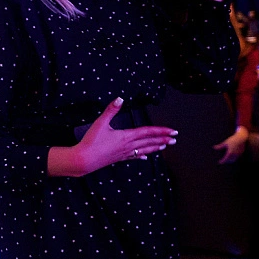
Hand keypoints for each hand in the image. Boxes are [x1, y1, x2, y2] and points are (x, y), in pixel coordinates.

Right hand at [51, 98, 176, 175]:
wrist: (84, 160)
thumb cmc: (91, 142)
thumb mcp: (100, 123)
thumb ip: (110, 110)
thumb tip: (119, 99)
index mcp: (126, 136)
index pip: (147, 132)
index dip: (161, 131)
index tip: (172, 131)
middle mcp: (128, 146)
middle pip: (149, 142)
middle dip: (163, 140)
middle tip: (174, 139)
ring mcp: (124, 153)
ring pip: (144, 150)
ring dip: (155, 148)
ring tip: (165, 146)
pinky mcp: (119, 158)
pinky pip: (134, 157)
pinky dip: (141, 156)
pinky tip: (145, 157)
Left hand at [214, 126, 248, 164]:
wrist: (241, 137)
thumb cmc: (232, 139)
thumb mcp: (225, 143)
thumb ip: (220, 146)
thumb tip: (214, 147)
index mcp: (230, 152)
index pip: (225, 159)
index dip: (222, 161)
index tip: (219, 162)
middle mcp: (235, 154)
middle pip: (230, 160)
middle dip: (226, 161)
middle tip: (223, 161)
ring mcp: (238, 154)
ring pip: (234, 160)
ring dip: (230, 161)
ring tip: (227, 159)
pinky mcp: (241, 153)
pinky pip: (237, 157)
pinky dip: (234, 158)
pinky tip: (232, 156)